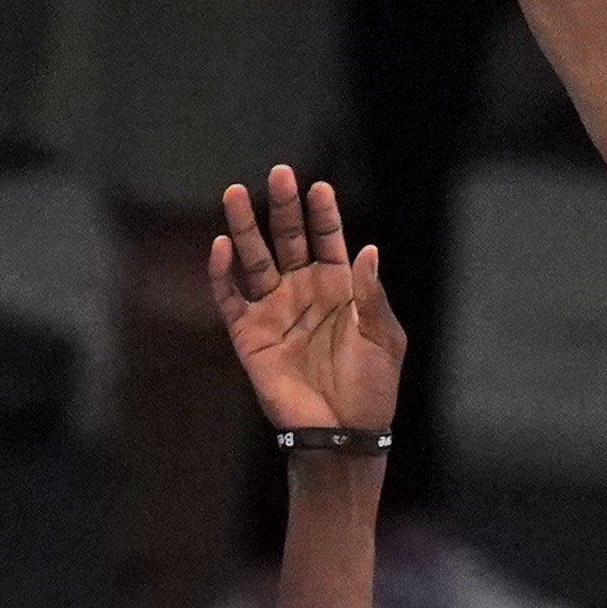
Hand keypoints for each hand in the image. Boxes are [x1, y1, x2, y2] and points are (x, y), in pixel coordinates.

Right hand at [213, 165, 406, 433]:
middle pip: (289, 239)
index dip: (323, 214)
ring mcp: (274, 311)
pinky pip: (230, 298)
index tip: (319, 187)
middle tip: (279, 173)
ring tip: (236, 192)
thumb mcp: (385, 339)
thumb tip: (368, 250)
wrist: (342, 434)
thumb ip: (372, 295)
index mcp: (339, 289)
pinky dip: (222, 273)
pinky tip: (221, 246)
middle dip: (284, 207)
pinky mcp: (249, 335)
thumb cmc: (371, 389)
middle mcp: (303, 292)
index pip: (328, 240)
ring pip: (254, 259)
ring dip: (244, 227)